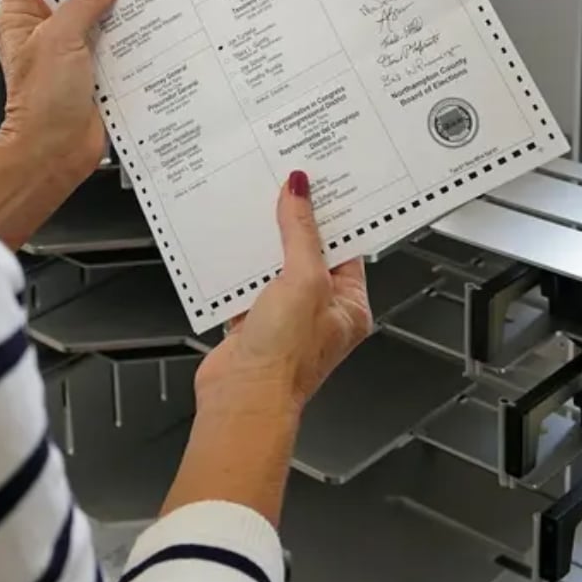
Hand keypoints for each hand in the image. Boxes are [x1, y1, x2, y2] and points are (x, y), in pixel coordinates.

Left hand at [0, 0, 120, 249]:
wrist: (55, 154)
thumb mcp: (62, 39)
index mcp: (19, 11)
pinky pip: (116, 31)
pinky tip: (153, 1)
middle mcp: (44, 23)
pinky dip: (132, 19)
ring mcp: (71, 43)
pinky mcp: (97, 62)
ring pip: (96, 3)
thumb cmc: (40, 104)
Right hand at [197, 173, 373, 413]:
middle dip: (294, 225)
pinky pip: (248, 282)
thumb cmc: (287, 359)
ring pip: (276, 266)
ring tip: (255, 210)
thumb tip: (300, 193)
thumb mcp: (304, 281)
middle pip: (309, 254)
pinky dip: (239, 265)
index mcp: (349, 305)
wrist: (242, 395)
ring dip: (264, 243)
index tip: (319, 186)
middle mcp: (320, 311)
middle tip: (284, 188)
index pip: (346, 248)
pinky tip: (232, 244)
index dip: (332, 216)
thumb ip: (301, 233)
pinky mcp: (254, 320)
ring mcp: (286, 316)